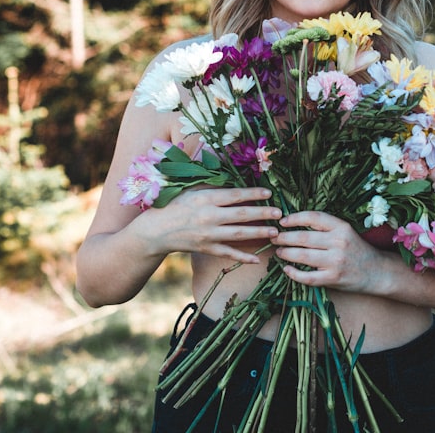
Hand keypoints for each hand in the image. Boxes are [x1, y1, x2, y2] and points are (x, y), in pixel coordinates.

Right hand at [139, 186, 282, 263]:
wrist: (154, 230)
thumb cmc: (174, 205)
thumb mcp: (191, 189)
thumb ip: (212, 184)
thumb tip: (233, 175)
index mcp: (205, 198)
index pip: (235, 195)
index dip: (254, 194)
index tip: (269, 193)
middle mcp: (208, 216)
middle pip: (241, 214)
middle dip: (262, 213)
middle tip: (279, 213)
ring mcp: (207, 234)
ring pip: (238, 234)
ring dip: (258, 233)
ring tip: (274, 232)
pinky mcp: (205, 248)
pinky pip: (227, 253)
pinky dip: (242, 257)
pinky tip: (256, 259)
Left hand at [273, 211, 384, 292]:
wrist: (377, 271)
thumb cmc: (357, 249)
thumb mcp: (345, 231)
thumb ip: (325, 227)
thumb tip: (294, 223)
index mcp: (341, 227)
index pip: (313, 217)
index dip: (294, 218)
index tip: (283, 221)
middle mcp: (338, 242)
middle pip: (303, 237)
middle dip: (284, 237)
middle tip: (275, 237)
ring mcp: (335, 261)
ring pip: (302, 255)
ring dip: (286, 253)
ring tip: (279, 251)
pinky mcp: (333, 278)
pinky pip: (307, 277)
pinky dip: (293, 273)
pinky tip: (286, 269)